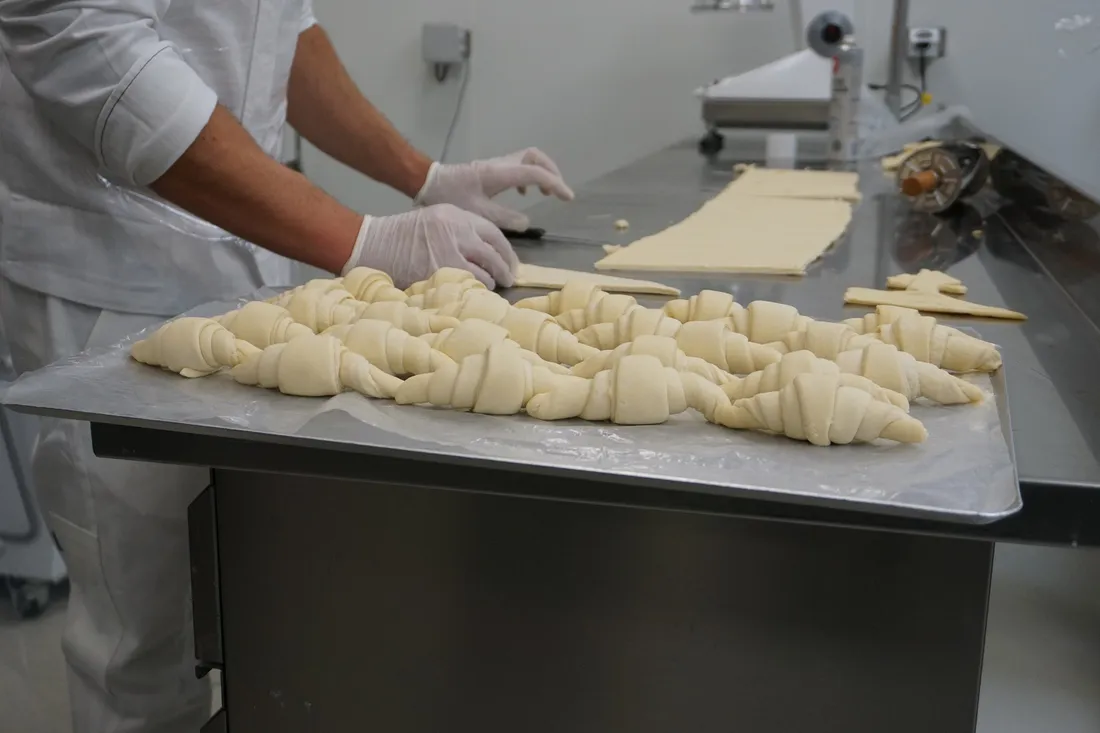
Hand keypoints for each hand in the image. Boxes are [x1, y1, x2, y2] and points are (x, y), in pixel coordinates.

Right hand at [346, 205, 518, 288]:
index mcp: (457, 216)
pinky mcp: (441, 272)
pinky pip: (468, 285)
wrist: (374, 244)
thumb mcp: (435, 220)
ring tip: (489, 288)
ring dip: (490, 283)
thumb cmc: (402, 236)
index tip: (511, 262)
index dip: (506, 251)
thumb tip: (486, 252)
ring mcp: (450, 252)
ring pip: (485, 272)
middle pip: (494, 253)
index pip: (493, 233)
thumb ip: (461, 231)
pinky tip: (472, 294)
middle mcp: (457, 231)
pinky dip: (474, 291)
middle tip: (508, 279)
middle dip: (505, 269)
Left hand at [415, 148, 574, 230]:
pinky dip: (527, 177)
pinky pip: (516, 166)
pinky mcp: (490, 169)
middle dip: (551, 171)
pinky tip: (523, 194)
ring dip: (541, 172)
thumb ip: (504, 218)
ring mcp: (495, 165)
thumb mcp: (477, 213)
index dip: (555, 184)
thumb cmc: (450, 198)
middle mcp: (500, 164)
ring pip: (527, 159)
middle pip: (535, 157)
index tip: (568, 198)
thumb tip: (527, 222)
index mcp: (500, 174)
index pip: (535, 173)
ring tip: (546, 193)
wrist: (428, 183)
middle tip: (558, 192)